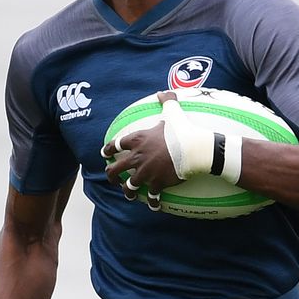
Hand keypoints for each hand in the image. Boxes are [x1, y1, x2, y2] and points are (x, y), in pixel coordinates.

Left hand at [102, 91, 209, 208]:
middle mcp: (137, 157)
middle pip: (115, 169)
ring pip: (129, 186)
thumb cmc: (183, 130)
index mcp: (137, 140)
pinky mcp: (157, 183)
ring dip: (127, 191)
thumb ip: (167, 101)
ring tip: (129, 194)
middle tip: (111, 177)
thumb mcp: (173, 112)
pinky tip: (154, 206)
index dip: (108, 150)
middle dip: (111, 174)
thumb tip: (163, 92)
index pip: (116, 145)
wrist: (194, 149)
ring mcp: (146, 172)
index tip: (105, 154)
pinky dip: (153, 202)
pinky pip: (151, 196)